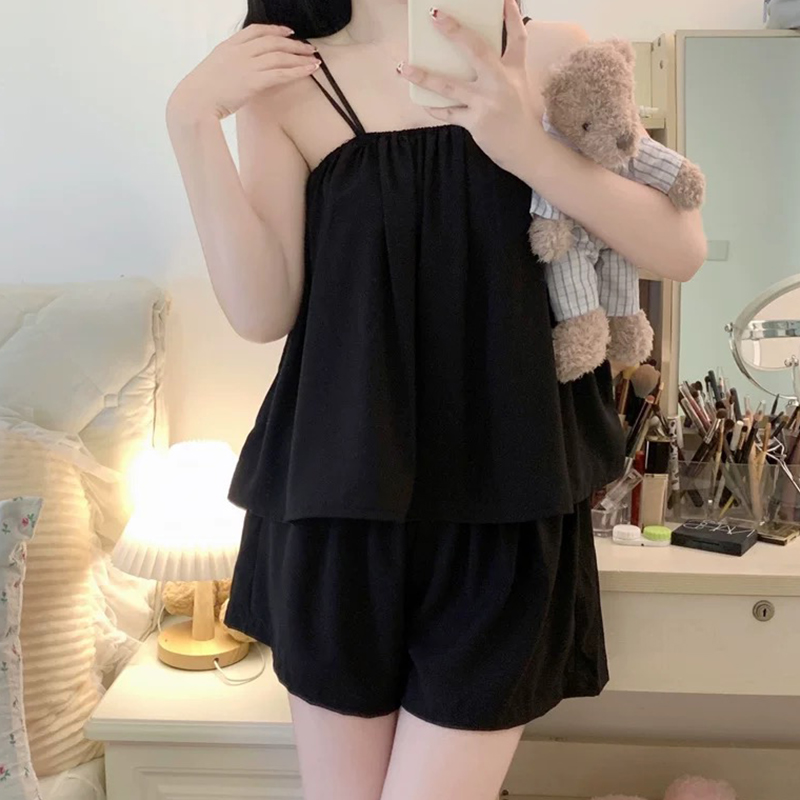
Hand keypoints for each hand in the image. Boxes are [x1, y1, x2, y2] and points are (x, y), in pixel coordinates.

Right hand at [167, 25, 319, 123]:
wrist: (194, 102)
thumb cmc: (201, 93)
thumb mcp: (214, 71)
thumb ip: (229, 66)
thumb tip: (240, 73)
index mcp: (228, 46)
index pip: (256, 31)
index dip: (275, 30)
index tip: (288, 32)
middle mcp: (239, 51)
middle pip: (272, 41)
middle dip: (293, 44)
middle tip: (309, 48)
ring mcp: (246, 65)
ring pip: (279, 55)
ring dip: (300, 57)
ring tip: (314, 59)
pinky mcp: (253, 81)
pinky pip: (281, 73)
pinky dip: (298, 71)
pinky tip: (309, 70)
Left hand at [398, 0, 541, 178]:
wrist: (526, 149)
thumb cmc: (518, 116)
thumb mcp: (517, 86)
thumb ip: (502, 67)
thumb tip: (476, 54)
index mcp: (514, 70)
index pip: (517, 37)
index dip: (511, 15)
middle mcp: (501, 82)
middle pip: (477, 50)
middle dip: (455, 32)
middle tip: (434, 15)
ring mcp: (487, 102)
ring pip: (450, 86)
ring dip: (423, 76)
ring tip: (402, 67)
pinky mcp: (476, 122)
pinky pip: (449, 113)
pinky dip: (434, 108)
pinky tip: (422, 102)